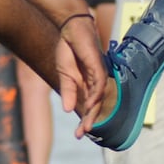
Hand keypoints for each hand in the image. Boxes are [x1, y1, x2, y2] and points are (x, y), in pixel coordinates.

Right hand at [53, 14, 106, 135]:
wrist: (70, 29)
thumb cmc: (68, 50)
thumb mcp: (64, 74)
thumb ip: (68, 91)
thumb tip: (68, 111)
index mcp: (87, 84)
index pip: (89, 105)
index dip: (84, 119)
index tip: (78, 134)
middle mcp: (96, 81)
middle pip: (96, 105)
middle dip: (90, 120)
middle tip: (83, 134)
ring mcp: (99, 73)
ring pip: (99, 97)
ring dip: (93, 112)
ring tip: (87, 126)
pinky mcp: (98, 65)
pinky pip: (99, 83)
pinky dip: (95, 95)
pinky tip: (90, 105)